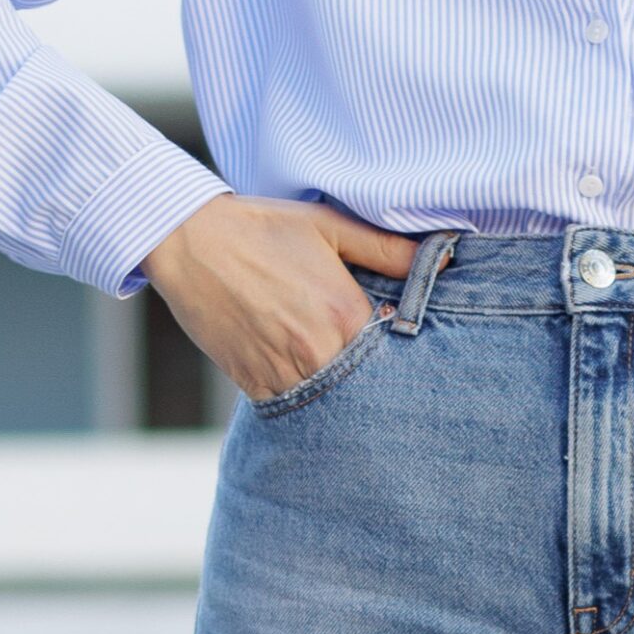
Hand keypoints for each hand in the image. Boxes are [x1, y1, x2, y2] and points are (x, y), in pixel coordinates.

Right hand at [141, 195, 446, 402]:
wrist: (190, 241)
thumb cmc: (263, 228)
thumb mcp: (329, 225)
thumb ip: (388, 249)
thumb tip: (443, 259)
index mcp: (345, 312)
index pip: (395, 347)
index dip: (399, 348)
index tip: (400, 348)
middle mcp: (319, 350)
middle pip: (366, 383)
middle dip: (373, 379)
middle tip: (380, 376)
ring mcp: (283, 371)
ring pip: (330, 402)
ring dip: (340, 395)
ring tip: (344, 379)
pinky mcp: (253, 384)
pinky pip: (292, 408)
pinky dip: (304, 399)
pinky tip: (309, 382)